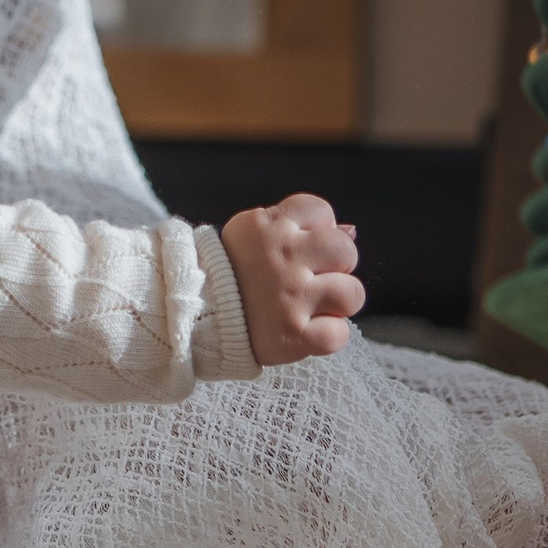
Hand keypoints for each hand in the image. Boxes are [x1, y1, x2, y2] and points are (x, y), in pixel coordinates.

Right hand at [222, 194, 363, 365]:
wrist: (194, 316)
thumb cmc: (232, 272)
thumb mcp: (253, 233)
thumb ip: (298, 226)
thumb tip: (351, 230)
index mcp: (268, 226)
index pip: (322, 211)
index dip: (318, 229)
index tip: (301, 246)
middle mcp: (282, 257)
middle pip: (346, 250)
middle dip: (337, 264)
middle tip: (314, 277)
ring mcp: (290, 298)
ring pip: (352, 293)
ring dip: (338, 302)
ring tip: (314, 305)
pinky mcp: (293, 336)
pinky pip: (339, 335)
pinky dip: (330, 335)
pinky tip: (310, 330)